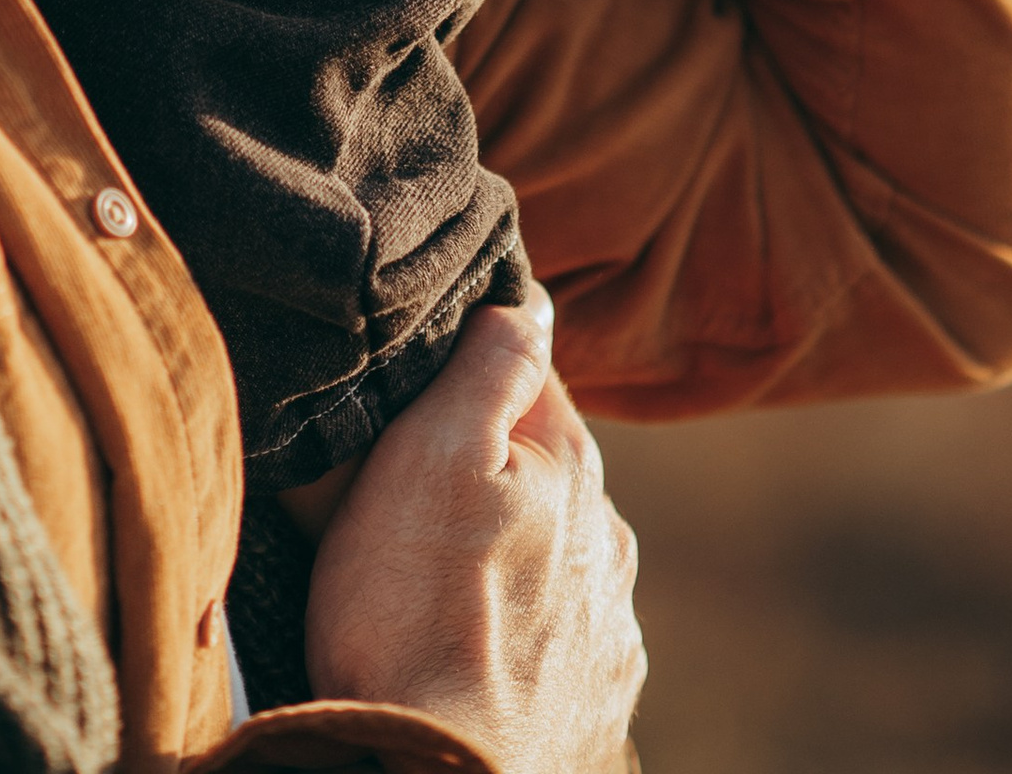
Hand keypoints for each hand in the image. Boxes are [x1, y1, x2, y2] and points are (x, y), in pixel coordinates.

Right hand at [304, 298, 643, 773]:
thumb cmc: (416, 617)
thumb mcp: (433, 454)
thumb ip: (491, 368)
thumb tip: (532, 300)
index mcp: (575, 474)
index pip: (529, 377)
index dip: (467, 371)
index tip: (413, 394)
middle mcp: (609, 551)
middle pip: (543, 474)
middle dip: (488, 471)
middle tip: (402, 493)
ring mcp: (606, 639)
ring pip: (551, 561)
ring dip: (506, 558)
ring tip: (429, 583)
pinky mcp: (590, 711)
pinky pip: (552, 644)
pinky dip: (516, 636)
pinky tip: (467, 648)